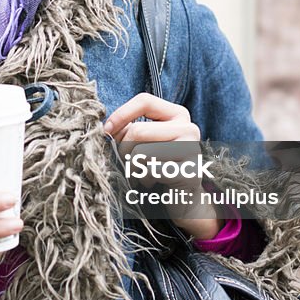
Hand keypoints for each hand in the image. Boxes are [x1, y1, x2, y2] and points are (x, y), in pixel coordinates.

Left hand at [103, 93, 222, 239]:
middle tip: (126, 163)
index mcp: (178, 114)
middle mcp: (189, 127)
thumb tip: (108, 129)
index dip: (121, 114)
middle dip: (123, 150)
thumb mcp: (145, 142)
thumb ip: (129, 130)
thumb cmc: (158, 165)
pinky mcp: (190, 172)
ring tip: (141, 174)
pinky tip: (151, 183)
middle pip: (138, 130)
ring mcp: (192, 150)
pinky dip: (144, 180)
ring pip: (141, 153)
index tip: (107, 131)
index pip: (145, 101)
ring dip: (133, 168)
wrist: (184, 198)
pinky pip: (151, 172)